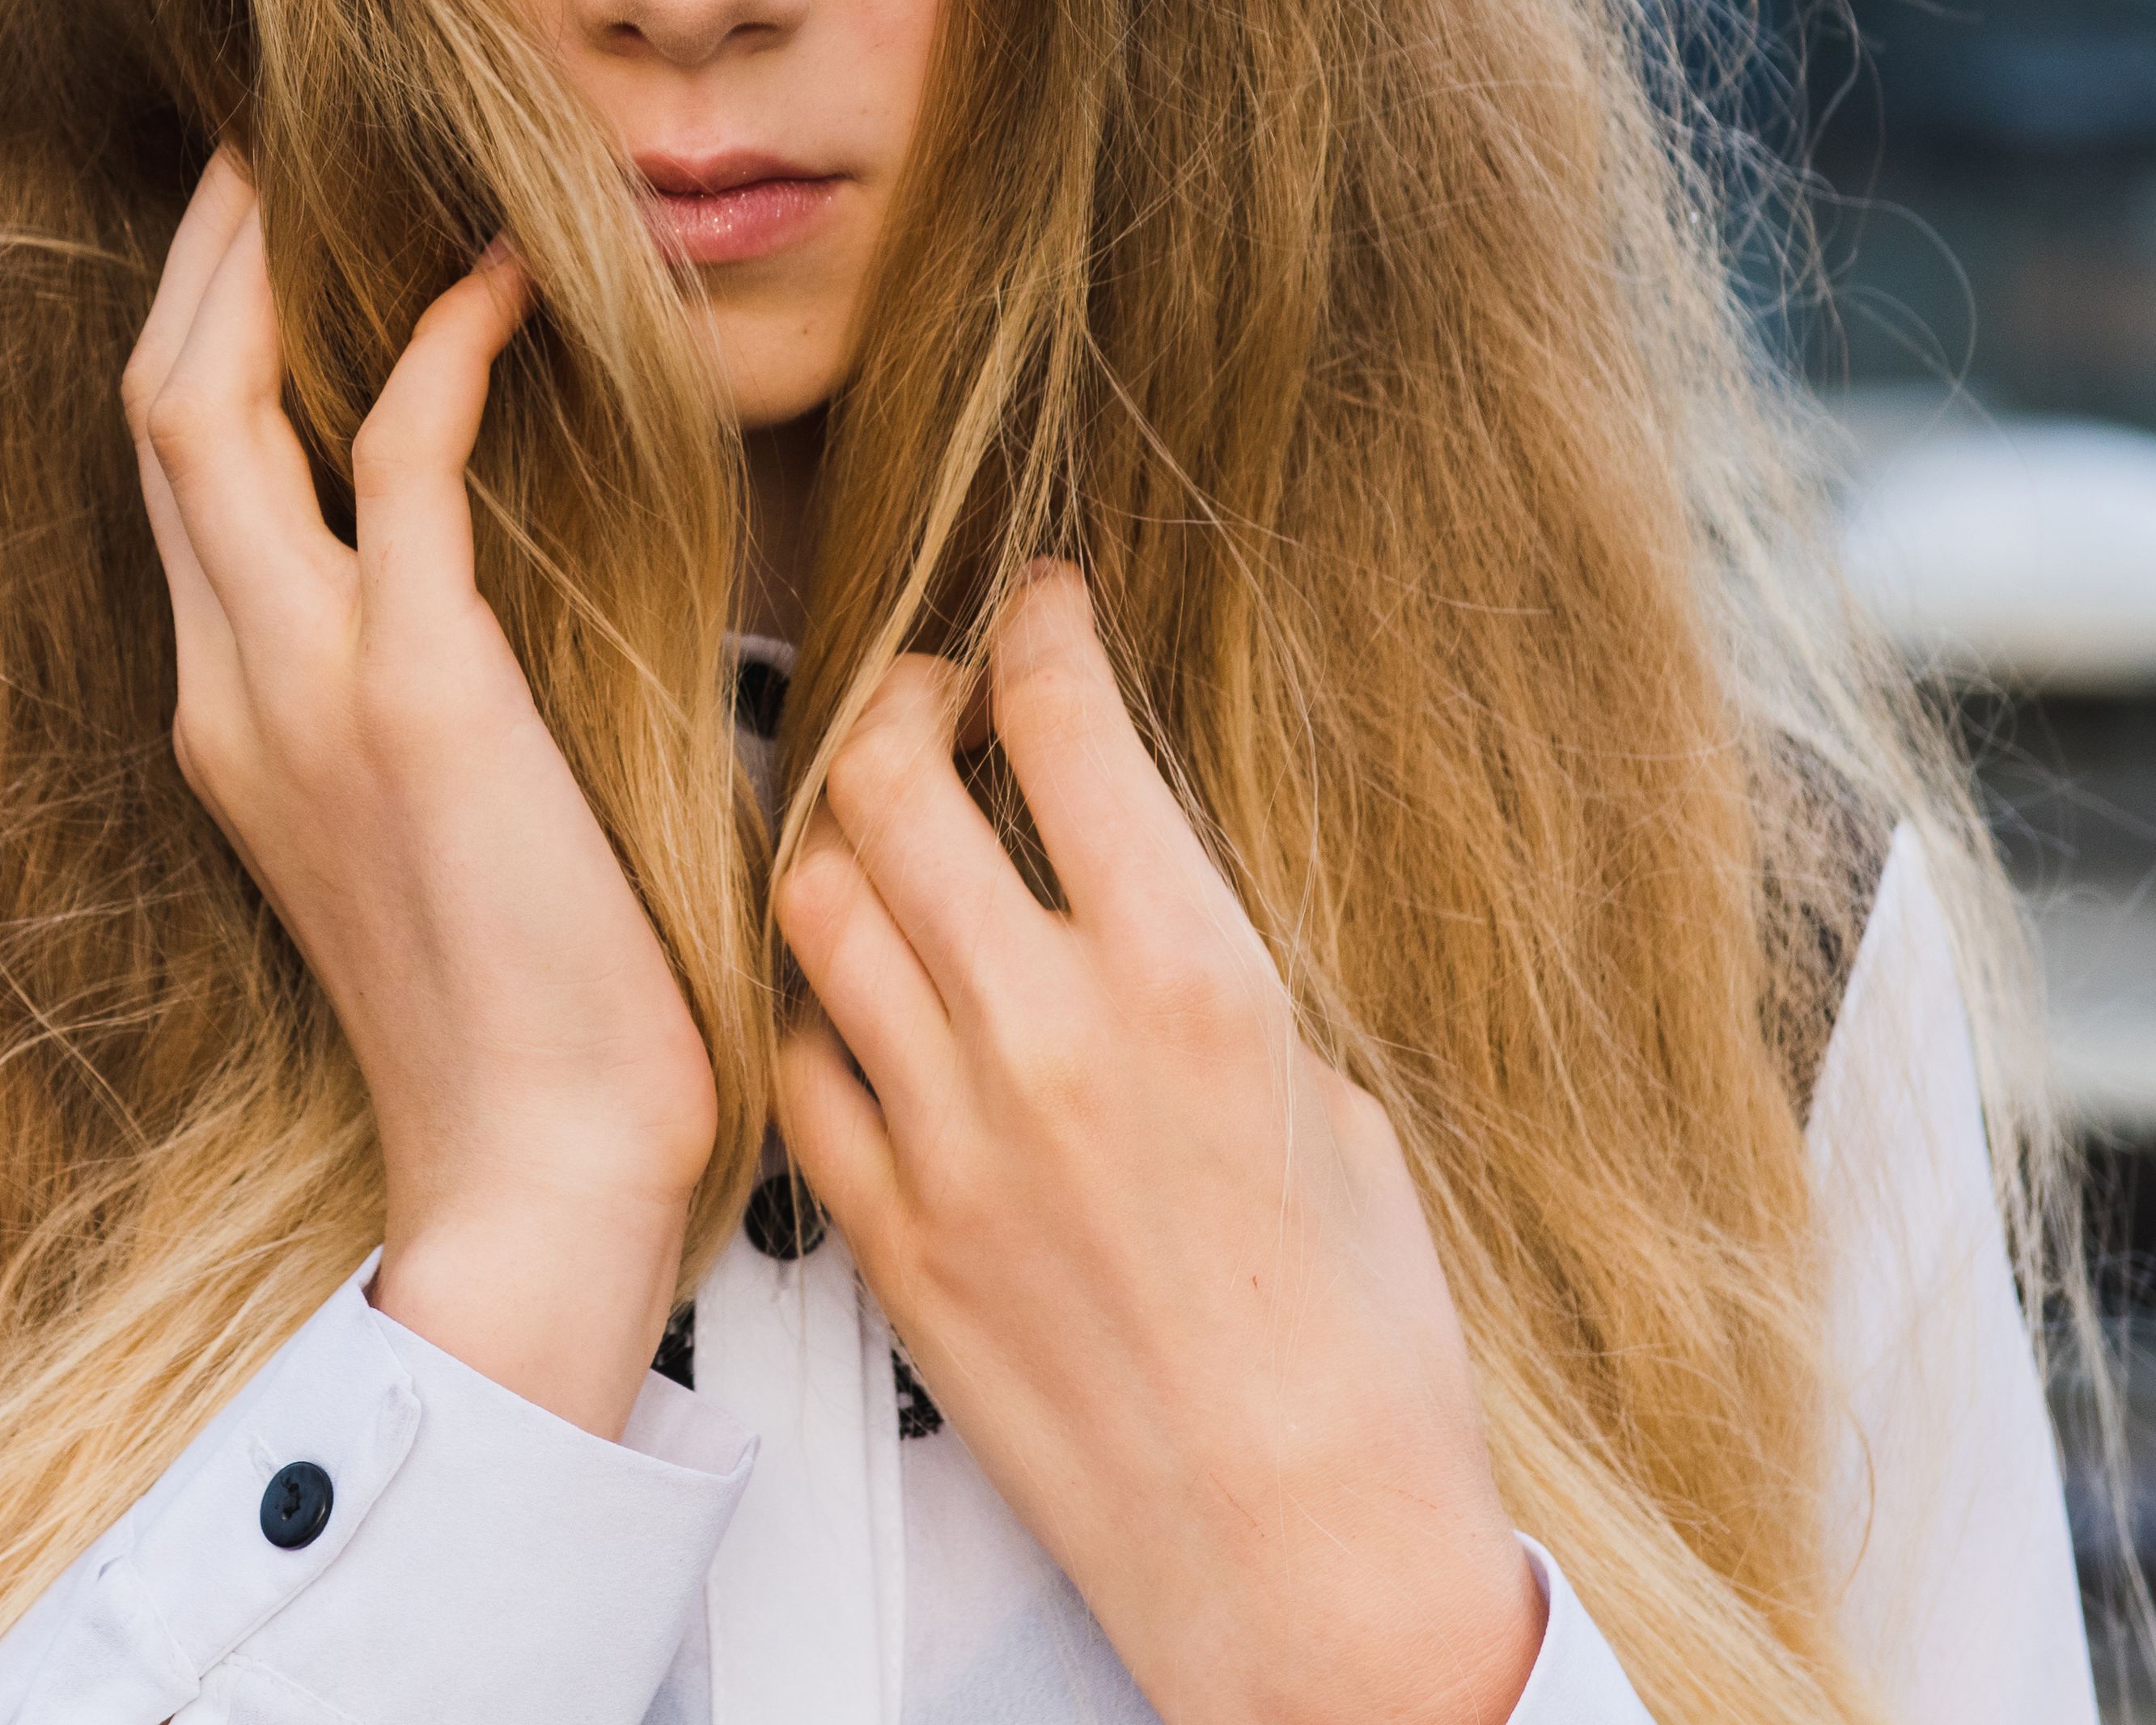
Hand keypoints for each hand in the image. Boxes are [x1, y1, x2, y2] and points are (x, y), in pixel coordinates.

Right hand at [125, 151, 716, 1434]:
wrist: (538, 1169)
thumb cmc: (531, 1012)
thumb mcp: (430, 823)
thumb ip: (408, 697)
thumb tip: (473, 594)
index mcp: (226, 715)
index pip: (172, 475)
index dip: (206, 329)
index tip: (270, 224)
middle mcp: (230, 685)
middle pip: (154, 406)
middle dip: (207, 252)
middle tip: (276, 133)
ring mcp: (301, 689)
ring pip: (212, 409)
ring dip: (274, 262)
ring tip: (362, 154)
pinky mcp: (415, 696)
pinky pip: (398, 460)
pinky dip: (444, 346)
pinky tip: (509, 278)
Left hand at [774, 566, 1544, 1724]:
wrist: (1300, 1550)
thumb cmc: (1359, 1338)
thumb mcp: (1325, 1094)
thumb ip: (1200, 968)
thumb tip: (1131, 877)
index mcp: (1190, 976)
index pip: (1060, 722)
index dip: (1036, 631)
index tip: (1038, 605)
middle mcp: (1048, 1035)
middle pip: (890, 780)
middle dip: (903, 697)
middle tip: (931, 692)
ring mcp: (947, 1136)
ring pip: (814, 902)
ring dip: (836, 835)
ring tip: (876, 822)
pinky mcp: (885, 1236)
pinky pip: (797, 1063)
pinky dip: (817, 1004)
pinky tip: (862, 995)